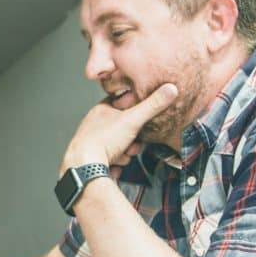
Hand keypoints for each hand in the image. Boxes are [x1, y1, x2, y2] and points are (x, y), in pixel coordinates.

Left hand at [60, 83, 177, 173]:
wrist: (85, 167)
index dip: (135, 112)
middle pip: (125, 129)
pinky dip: (116, 164)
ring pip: (120, 146)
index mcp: (101, 111)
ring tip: (120, 155)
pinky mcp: (94, 160)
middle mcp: (95, 125)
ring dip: (125, 153)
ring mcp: (93, 143)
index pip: (122, 104)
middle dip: (133, 140)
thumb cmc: (103, 140)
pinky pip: (113, 160)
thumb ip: (152, 105)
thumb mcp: (132, 119)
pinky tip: (113, 165)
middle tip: (132, 143)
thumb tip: (171, 89)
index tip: (141, 119)